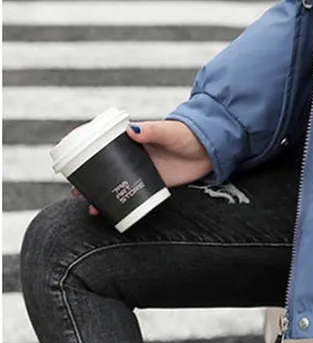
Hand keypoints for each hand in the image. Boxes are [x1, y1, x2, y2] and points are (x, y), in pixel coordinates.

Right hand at [73, 120, 213, 215]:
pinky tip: (111, 213)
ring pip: (116, 183)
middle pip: (106, 166)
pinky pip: (133, 196)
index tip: (70, 155)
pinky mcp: (154, 185)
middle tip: (76, 189)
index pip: (106, 143)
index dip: (88, 149)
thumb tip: (131, 129)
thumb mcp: (169, 132)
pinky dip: (120, 204)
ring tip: (90, 205)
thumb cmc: (190, 135)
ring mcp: (144, 171)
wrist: (212, 150)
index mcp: (136, 139)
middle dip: (89, 177)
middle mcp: (136, 155)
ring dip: (101, 193)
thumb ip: (152, 130)